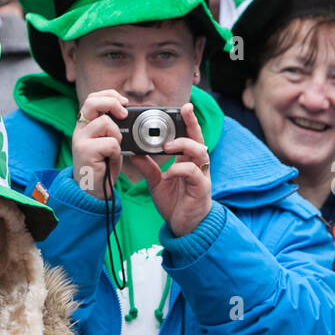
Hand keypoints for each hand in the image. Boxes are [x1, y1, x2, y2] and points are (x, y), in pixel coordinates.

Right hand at [71, 90, 126, 197]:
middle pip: (93, 102)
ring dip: (117, 135)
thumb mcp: (107, 141)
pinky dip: (116, 152)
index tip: (124, 102)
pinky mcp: (85, 151)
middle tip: (124, 114)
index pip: (92, 98)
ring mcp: (80, 140)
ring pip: (105, 123)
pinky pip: (111, 143)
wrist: (92, 190)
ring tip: (114, 149)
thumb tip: (127, 111)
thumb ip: (112, 126)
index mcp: (85, 124)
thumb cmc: (102, 165)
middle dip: (112, 103)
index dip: (109, 95)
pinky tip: (110, 159)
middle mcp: (79, 129)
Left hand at [126, 102, 211, 236]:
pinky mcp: (201, 188)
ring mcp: (202, 176)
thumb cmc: (174, 202)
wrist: (184, 227)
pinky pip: (193, 173)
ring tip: (168, 146)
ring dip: (184, 145)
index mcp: (188, 160)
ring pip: (200, 152)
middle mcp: (198, 165)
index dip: (188, 121)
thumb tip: (133, 152)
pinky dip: (179, 170)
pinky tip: (168, 175)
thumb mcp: (157, 182)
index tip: (183, 107)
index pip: (190, 136)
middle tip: (184, 110)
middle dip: (193, 122)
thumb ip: (148, 167)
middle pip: (199, 138)